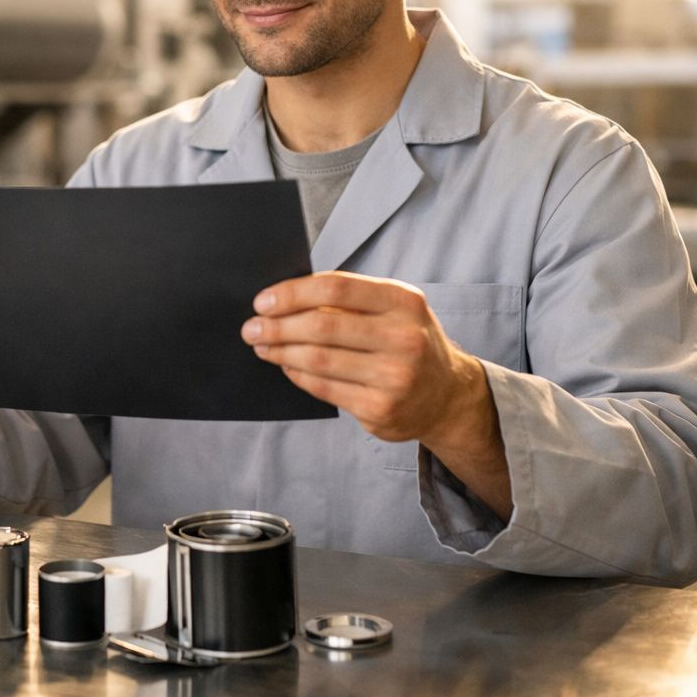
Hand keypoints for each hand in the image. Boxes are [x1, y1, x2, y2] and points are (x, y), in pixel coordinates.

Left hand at [241, 270, 510, 517]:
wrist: (446, 395)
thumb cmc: (407, 341)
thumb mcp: (393, 309)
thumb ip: (349, 299)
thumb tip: (282, 300)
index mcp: (404, 302)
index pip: (336, 287)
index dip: (292, 293)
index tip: (263, 301)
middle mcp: (404, 338)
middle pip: (322, 325)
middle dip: (277, 326)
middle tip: (251, 328)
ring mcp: (394, 377)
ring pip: (318, 359)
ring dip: (280, 352)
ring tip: (262, 346)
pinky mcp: (380, 409)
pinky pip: (323, 388)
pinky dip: (297, 375)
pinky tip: (286, 366)